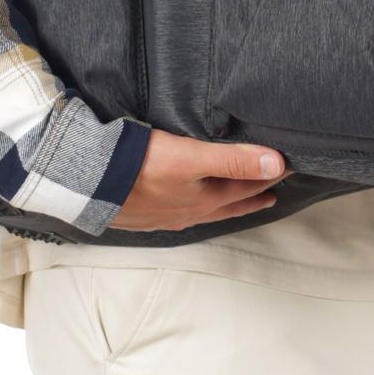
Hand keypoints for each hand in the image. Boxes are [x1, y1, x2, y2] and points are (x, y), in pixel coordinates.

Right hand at [110, 128, 285, 231]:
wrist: (86, 183)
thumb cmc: (138, 168)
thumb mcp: (191, 157)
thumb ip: (234, 159)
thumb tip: (277, 164)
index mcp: (205, 200)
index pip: (248, 186)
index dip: (269, 176)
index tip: (287, 169)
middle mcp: (188, 213)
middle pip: (230, 203)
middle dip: (252, 195)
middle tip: (271, 192)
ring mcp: (165, 217)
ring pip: (206, 211)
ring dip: (225, 204)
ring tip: (237, 202)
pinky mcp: (143, 214)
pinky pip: (179, 213)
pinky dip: (194, 208)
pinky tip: (185, 206)